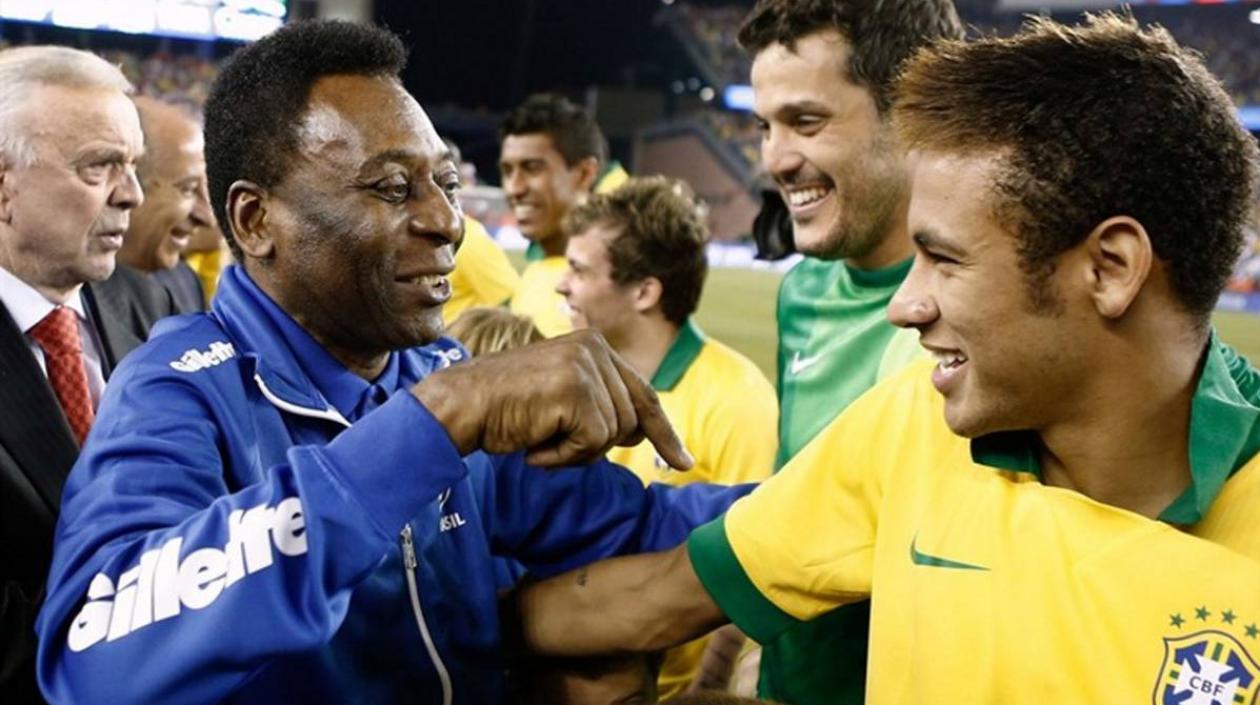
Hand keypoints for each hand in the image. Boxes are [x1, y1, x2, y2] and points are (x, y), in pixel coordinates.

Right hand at [412, 330, 692, 468]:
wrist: (461, 406)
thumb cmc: (506, 409)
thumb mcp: (561, 399)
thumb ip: (601, 405)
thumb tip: (642, 432)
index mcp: (594, 344)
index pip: (643, 393)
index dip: (663, 432)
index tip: (683, 461)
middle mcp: (595, 347)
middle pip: (631, 420)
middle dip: (598, 445)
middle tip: (553, 443)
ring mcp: (586, 366)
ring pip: (613, 434)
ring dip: (576, 451)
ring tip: (539, 437)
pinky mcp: (576, 389)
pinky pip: (592, 443)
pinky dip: (563, 456)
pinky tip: (534, 444)